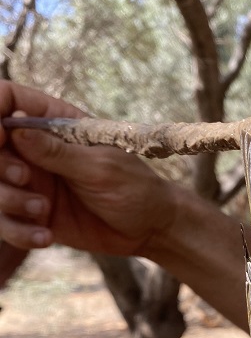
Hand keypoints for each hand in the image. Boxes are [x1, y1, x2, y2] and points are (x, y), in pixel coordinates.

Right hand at [0, 82, 176, 255]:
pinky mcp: (34, 215)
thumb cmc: (134, 187)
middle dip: (0, 167)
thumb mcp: (98, 167)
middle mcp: (35, 150)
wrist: (150, 229)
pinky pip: (6, 223)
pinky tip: (46, 237)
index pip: (8, 100)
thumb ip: (56, 151)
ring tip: (43, 211)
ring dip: (9, 202)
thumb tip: (15, 129)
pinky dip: (19, 231)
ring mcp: (32, 183)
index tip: (1, 138)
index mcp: (54, 123)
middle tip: (25, 179)